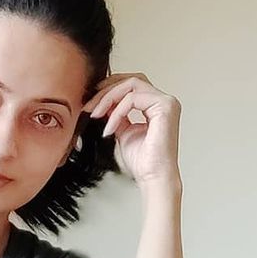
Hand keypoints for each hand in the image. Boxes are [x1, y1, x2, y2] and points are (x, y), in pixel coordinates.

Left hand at [84, 72, 180, 187]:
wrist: (152, 177)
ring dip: (108, 98)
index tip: (91, 102)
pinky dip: (117, 112)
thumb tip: (102, 102)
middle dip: (106, 90)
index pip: (131, 86)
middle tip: (89, 106)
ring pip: (131, 84)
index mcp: (155, 105)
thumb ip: (116, 114)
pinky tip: (109, 128)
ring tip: (96, 114)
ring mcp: (166, 102)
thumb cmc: (142, 161)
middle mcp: (163, 101)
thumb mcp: (123, 131)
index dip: (109, 90)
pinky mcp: (165, 107)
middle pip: (130, 80)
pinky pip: (133, 98)